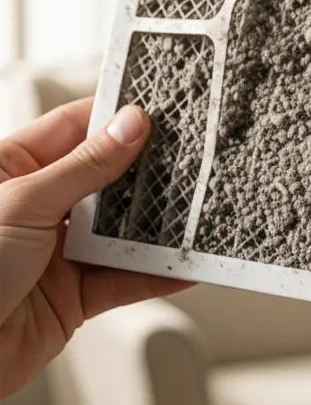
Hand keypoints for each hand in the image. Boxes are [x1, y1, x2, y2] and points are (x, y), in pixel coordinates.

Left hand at [0, 99, 190, 397]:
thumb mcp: (24, 202)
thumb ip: (85, 166)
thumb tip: (130, 125)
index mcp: (13, 169)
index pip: (75, 128)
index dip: (117, 117)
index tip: (163, 109)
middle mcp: (39, 207)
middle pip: (108, 178)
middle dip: (150, 172)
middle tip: (195, 159)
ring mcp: (58, 252)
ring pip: (123, 230)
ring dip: (159, 226)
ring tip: (198, 211)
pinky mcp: (74, 295)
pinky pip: (126, 279)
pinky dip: (157, 274)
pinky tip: (183, 265)